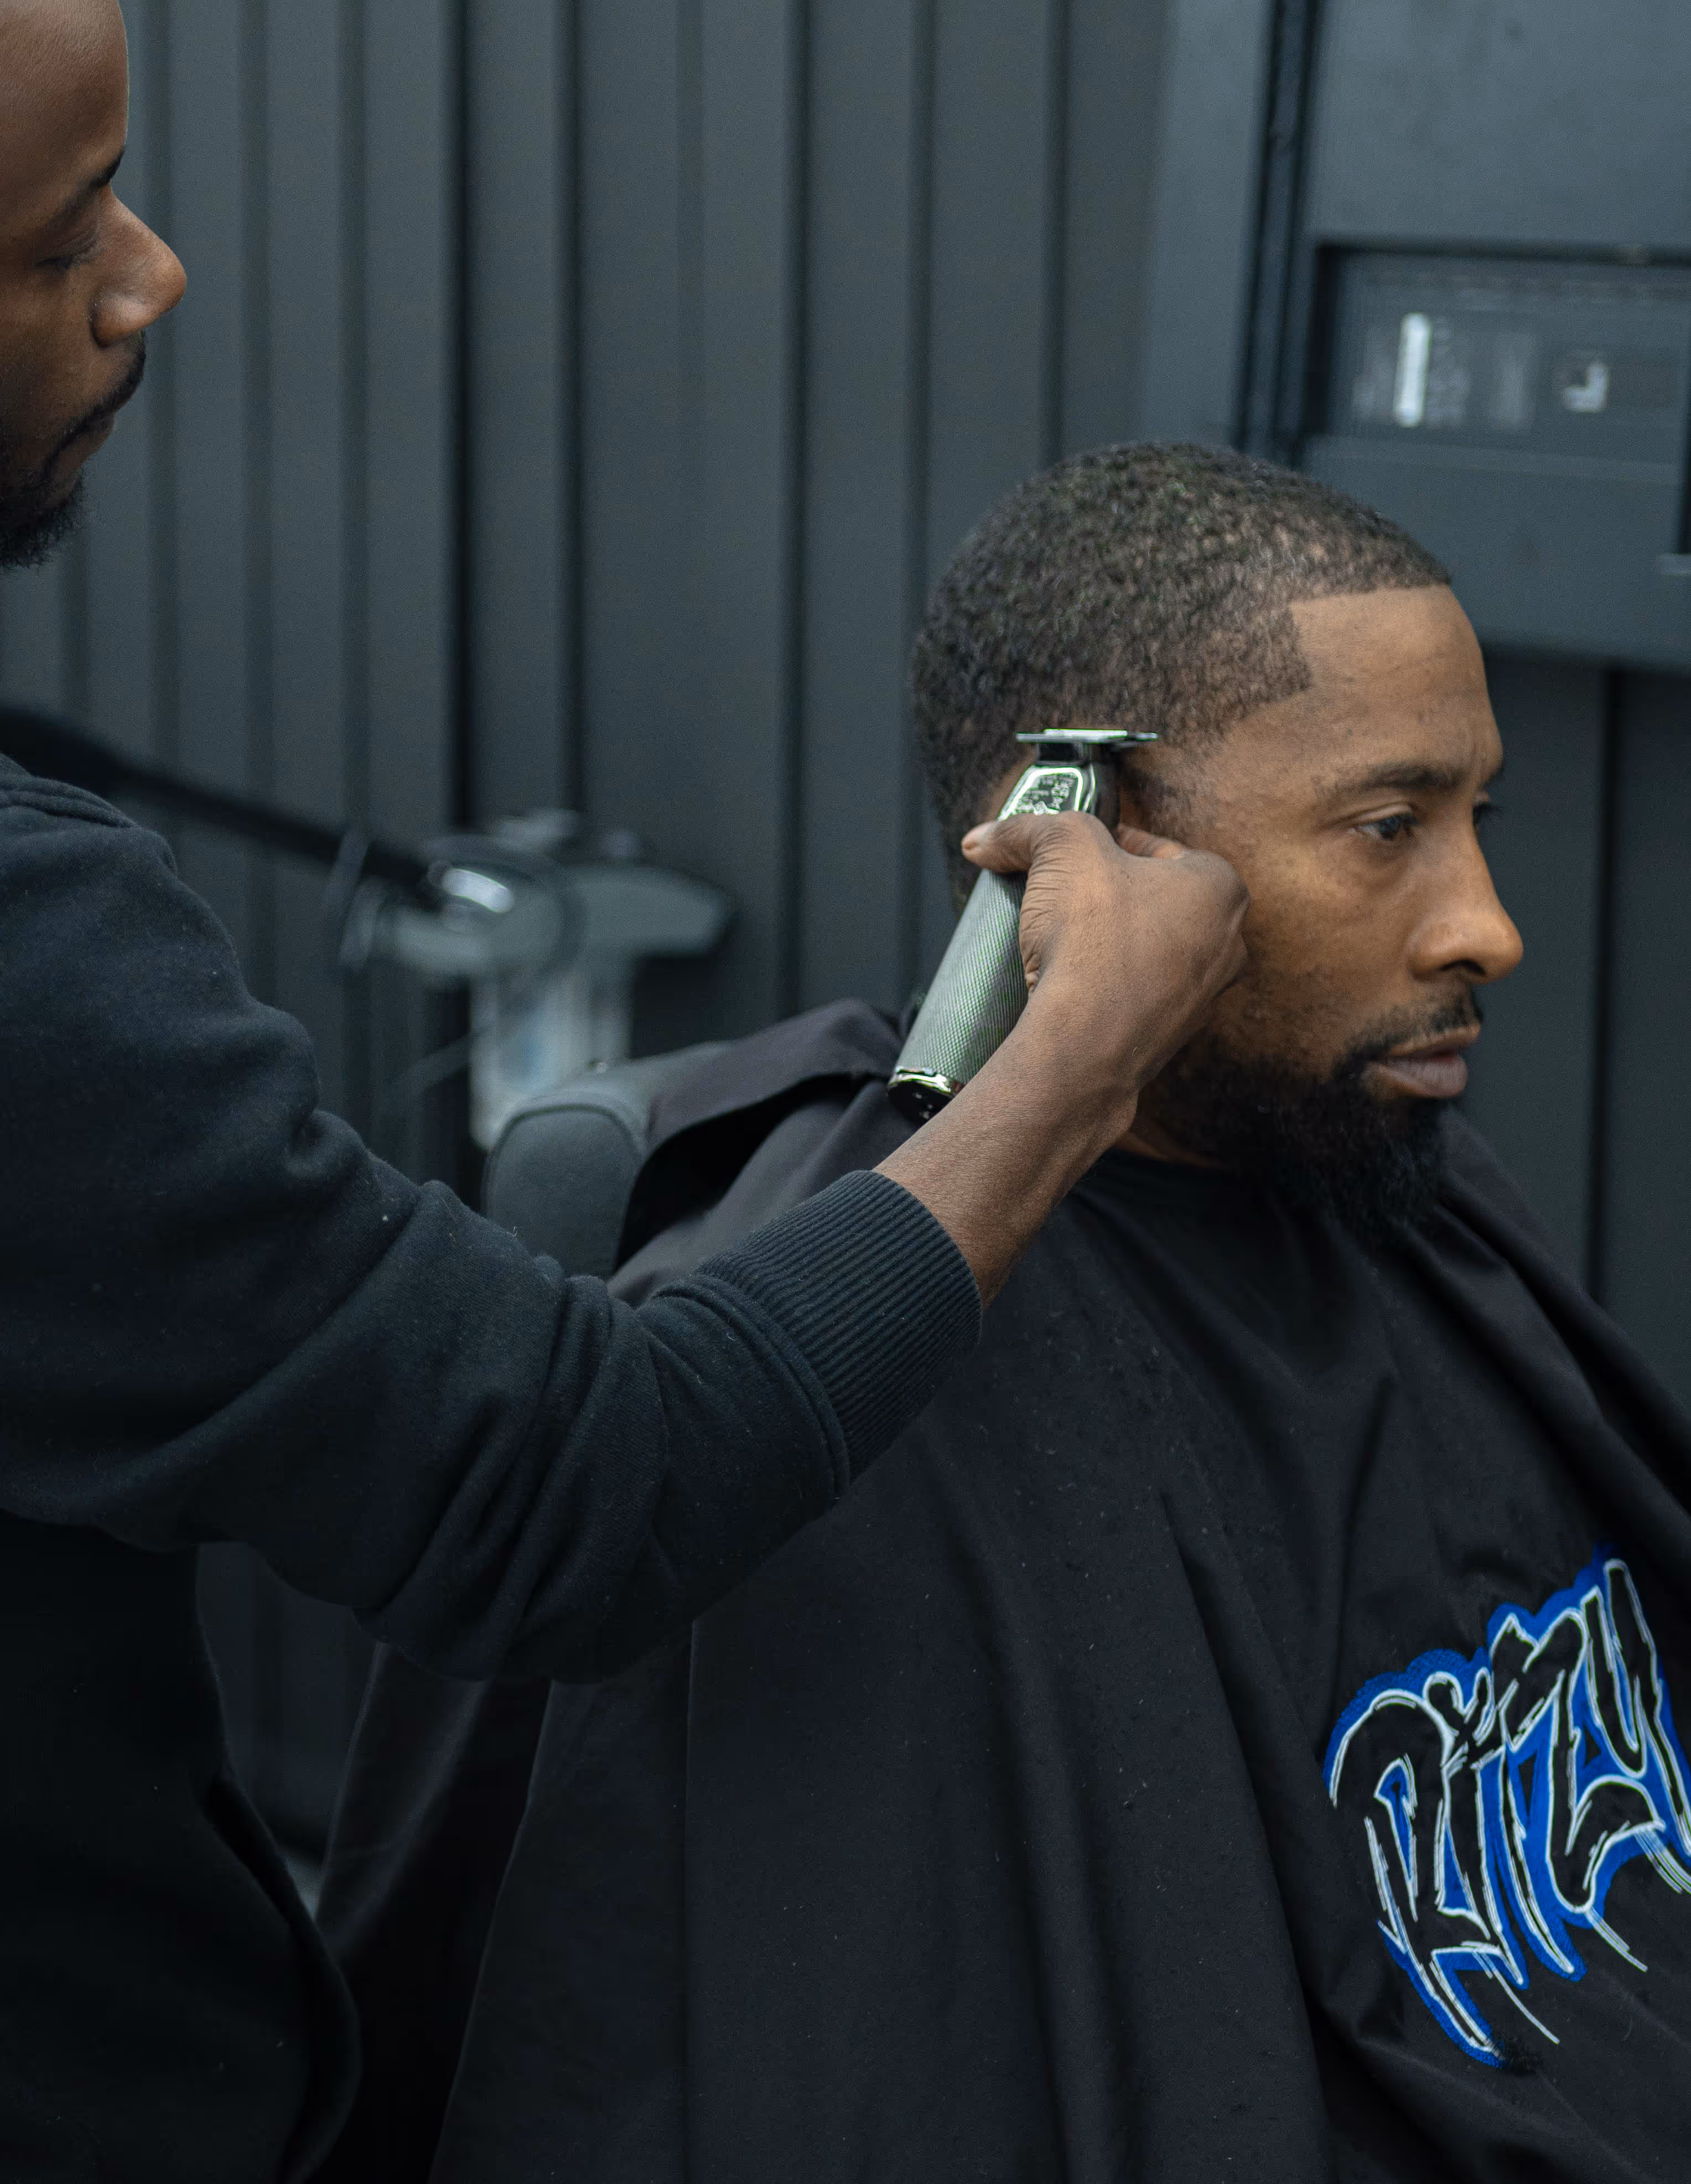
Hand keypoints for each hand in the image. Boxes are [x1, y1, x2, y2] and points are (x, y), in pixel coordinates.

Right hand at [875, 814, 1245, 1301]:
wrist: (1083, 1046)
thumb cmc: (1093, 939)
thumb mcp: (1061, 846)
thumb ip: (1027, 828)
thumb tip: (986, 838)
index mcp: (1221, 888)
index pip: (1159, 848)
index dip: (1108, 843)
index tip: (1071, 854)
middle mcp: (1226, 945)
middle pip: (1154, 901)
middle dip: (1108, 895)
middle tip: (1061, 895)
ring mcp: (1202, 999)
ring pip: (1147, 952)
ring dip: (1107, 944)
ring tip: (1058, 942)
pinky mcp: (1169, 1039)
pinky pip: (1134, 998)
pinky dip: (1104, 989)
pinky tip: (1067, 986)